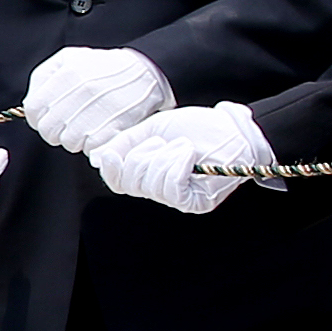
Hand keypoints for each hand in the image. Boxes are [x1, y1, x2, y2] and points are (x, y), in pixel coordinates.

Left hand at [22, 46, 170, 154]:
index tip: (44, 120)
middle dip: (53, 132)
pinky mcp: (117, 125)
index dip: (36, 119)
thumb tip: (29, 104)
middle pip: (49, 130)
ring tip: (82, 130)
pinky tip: (96, 134)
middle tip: (64, 127)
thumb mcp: (68, 59)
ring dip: (73, 141)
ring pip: (69, 142)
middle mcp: (82, 91)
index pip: (34, 110)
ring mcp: (100, 109)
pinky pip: (92, 148)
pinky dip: (91, 146)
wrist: (146, 71)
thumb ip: (43, 78)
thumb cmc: (102, 67)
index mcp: (66, 74)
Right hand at [93, 102, 271, 213]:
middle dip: (142, 156)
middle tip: (165, 142)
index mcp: (148, 172)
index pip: (119, 182)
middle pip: (130, 183)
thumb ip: (124, 142)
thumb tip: (97, 158)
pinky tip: (189, 154)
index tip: (110, 154)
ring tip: (184, 146)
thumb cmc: (199, 127)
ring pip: (150, 186)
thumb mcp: (153, 128)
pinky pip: (171, 188)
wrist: (234, 130)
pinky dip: (177, 166)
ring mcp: (178, 199)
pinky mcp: (194, 203)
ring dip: (165, 158)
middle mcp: (160, 189)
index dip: (111, 170)